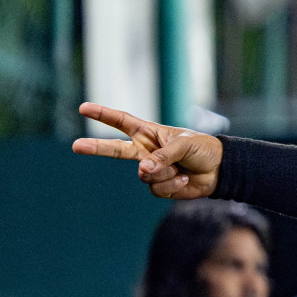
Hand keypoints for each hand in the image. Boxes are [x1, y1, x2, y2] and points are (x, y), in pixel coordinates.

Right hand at [73, 103, 222, 199]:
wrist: (220, 171)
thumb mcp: (185, 144)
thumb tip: (144, 170)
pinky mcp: (159, 186)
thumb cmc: (203, 150)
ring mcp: (152, 169)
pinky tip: (185, 179)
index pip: (123, 122)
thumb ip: (163, 156)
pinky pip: (156, 188)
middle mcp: (146, 152)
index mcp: (150, 134)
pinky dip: (172, 185)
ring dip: (165, 173)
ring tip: (182, 169)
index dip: (104, 115)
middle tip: (76, 146)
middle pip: (115, 150)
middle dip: (96, 147)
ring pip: (144, 175)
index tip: (84, 108)